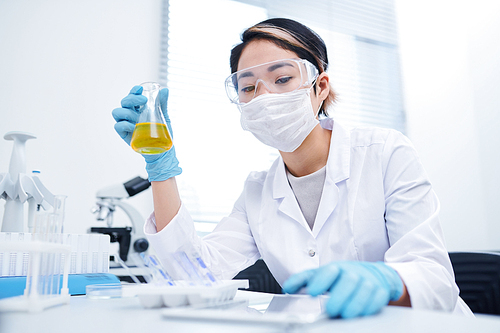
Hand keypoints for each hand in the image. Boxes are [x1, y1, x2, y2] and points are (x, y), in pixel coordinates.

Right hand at [112, 86, 181, 180]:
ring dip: (127, 112)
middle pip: (124, 102)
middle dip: (131, 99)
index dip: (133, 91)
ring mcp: (126, 124)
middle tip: (143, 101)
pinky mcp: (124, 135)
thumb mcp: (164, 117)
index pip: (132, 97)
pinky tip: (134, 126)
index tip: (140, 89)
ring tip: (138, 117)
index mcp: (138, 109)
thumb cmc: (162, 133)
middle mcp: (130, 115)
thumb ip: (163, 103)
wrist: (162, 151)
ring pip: (117, 112)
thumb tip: (164, 90)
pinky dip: (125, 124)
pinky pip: (118, 126)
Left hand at [282, 261, 403, 318]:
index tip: (312, 291)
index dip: (320, 280)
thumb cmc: (343, 276)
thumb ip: (304, 280)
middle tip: (331, 309)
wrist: (373, 274)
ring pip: (364, 288)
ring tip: (345, 314)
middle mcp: (353, 272)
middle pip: (348, 280)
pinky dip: (371, 305)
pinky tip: (363, 312)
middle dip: (340, 295)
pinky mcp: (380, 290)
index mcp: (337, 268)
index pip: (329, 270)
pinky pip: (378, 296)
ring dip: (355, 303)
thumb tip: (287, 287)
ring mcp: (368, 281)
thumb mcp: (322, 275)